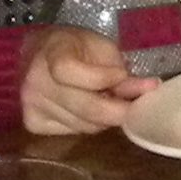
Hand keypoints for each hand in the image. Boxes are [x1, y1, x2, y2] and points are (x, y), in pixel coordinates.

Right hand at [18, 26, 157, 134]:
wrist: (40, 55)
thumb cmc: (76, 47)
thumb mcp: (102, 48)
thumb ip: (121, 71)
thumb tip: (149, 91)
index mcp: (50, 53)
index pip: (71, 72)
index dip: (102, 77)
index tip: (122, 74)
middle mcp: (34, 83)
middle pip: (84, 108)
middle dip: (118, 110)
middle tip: (136, 105)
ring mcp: (31, 106)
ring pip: (84, 125)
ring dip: (105, 118)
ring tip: (109, 102)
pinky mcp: (33, 124)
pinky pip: (73, 131)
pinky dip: (89, 124)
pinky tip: (89, 110)